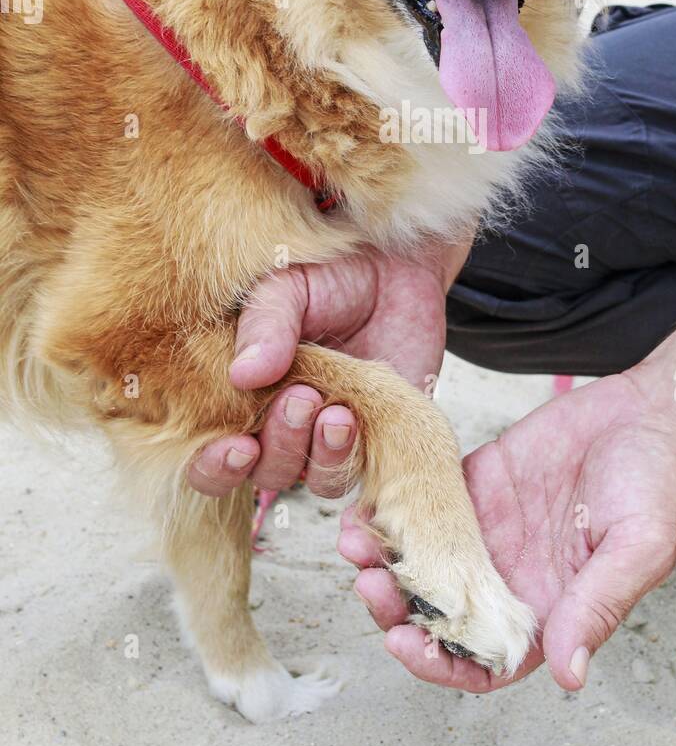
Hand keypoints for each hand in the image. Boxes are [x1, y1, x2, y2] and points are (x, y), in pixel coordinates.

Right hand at [187, 249, 449, 497]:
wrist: (393, 265)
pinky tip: (353, 422)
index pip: (211, 458)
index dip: (216, 466)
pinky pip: (362, 474)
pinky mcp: (378, 438)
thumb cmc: (329, 275)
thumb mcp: (287, 288)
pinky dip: (352, 462)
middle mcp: (282, 427)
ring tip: (337, 413)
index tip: (238, 447)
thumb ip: (265, 326)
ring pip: (315, 480)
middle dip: (279, 446)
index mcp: (243, 397)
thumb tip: (242, 375)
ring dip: (320, 455)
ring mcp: (331, 438)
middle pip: (267, 473)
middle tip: (301, 399)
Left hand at [340, 371, 675, 690]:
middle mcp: (510, 575)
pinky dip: (393, 504)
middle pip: (436, 612)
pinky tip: (369, 497)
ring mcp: (490, 529)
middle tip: (370, 582)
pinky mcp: (477, 481)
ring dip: (384, 557)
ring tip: (355, 539)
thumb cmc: (663, 484)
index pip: (481, 659)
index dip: (439, 662)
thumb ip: (597, 607)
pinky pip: (424, 501)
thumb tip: (568, 674)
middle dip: (395, 607)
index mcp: (549, 609)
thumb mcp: (638, 549)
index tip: (406, 644)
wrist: (658, 412)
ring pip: (421, 559)